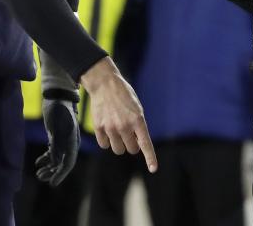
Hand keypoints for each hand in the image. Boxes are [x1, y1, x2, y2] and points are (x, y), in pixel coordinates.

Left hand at [35, 94, 79, 185]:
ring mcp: (63, 139)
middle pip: (62, 163)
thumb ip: (56, 144)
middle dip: (52, 172)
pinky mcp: (56, 135)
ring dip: (49, 167)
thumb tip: (55, 162)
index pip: (68, 162)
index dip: (61, 174)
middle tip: (40, 177)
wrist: (57, 94)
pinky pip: (52, 151)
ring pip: (57, 158)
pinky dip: (46, 158)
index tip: (52, 183)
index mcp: (72, 141)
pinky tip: (38, 162)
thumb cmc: (58, 109)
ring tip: (38, 173)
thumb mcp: (56, 126)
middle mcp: (69, 142)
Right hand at [80, 56, 157, 172]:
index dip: (150, 158)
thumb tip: (138, 144)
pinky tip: (107, 130)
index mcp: (138, 120)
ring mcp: (111, 128)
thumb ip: (138, 126)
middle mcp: (124, 126)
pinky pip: (104, 145)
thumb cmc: (124, 96)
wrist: (105, 84)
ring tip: (118, 131)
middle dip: (132, 144)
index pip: (146, 143)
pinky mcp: (99, 128)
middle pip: (131, 149)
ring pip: (117, 149)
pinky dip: (107, 141)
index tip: (153, 169)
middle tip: (129, 134)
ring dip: (119, 144)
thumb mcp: (137, 108)